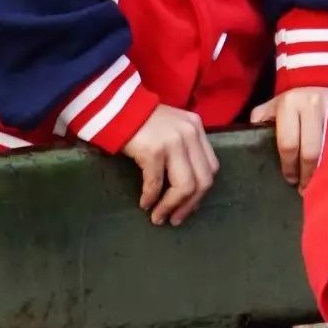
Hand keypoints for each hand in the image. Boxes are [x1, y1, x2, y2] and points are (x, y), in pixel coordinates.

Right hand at [122, 104, 218, 226]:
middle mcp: (190, 134)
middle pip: (202, 180)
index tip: (188, 206)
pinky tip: (144, 204)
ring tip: (159, 217)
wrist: (116, 107)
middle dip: (189, 205)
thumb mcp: (172, 128)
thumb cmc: (142, 121)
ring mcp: (173, 141)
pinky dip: (151, 198)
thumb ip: (184, 150)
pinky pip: (156, 184)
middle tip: (176, 220)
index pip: (211, 167)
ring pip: (184, 186)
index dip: (201, 192)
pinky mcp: (154, 150)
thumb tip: (186, 191)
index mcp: (196, 128)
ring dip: (171, 207)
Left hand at [250, 86, 327, 190]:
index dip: (289, 166)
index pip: (288, 144)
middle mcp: (312, 105)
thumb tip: (253, 148)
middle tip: (303, 187)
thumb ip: (260, 122)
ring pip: (327, 150)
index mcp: (289, 104)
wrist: (318, 83)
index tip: (290, 180)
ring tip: (316, 183)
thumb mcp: (272, 106)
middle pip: (310, 151)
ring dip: (321, 171)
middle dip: (306, 174)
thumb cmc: (291, 102)